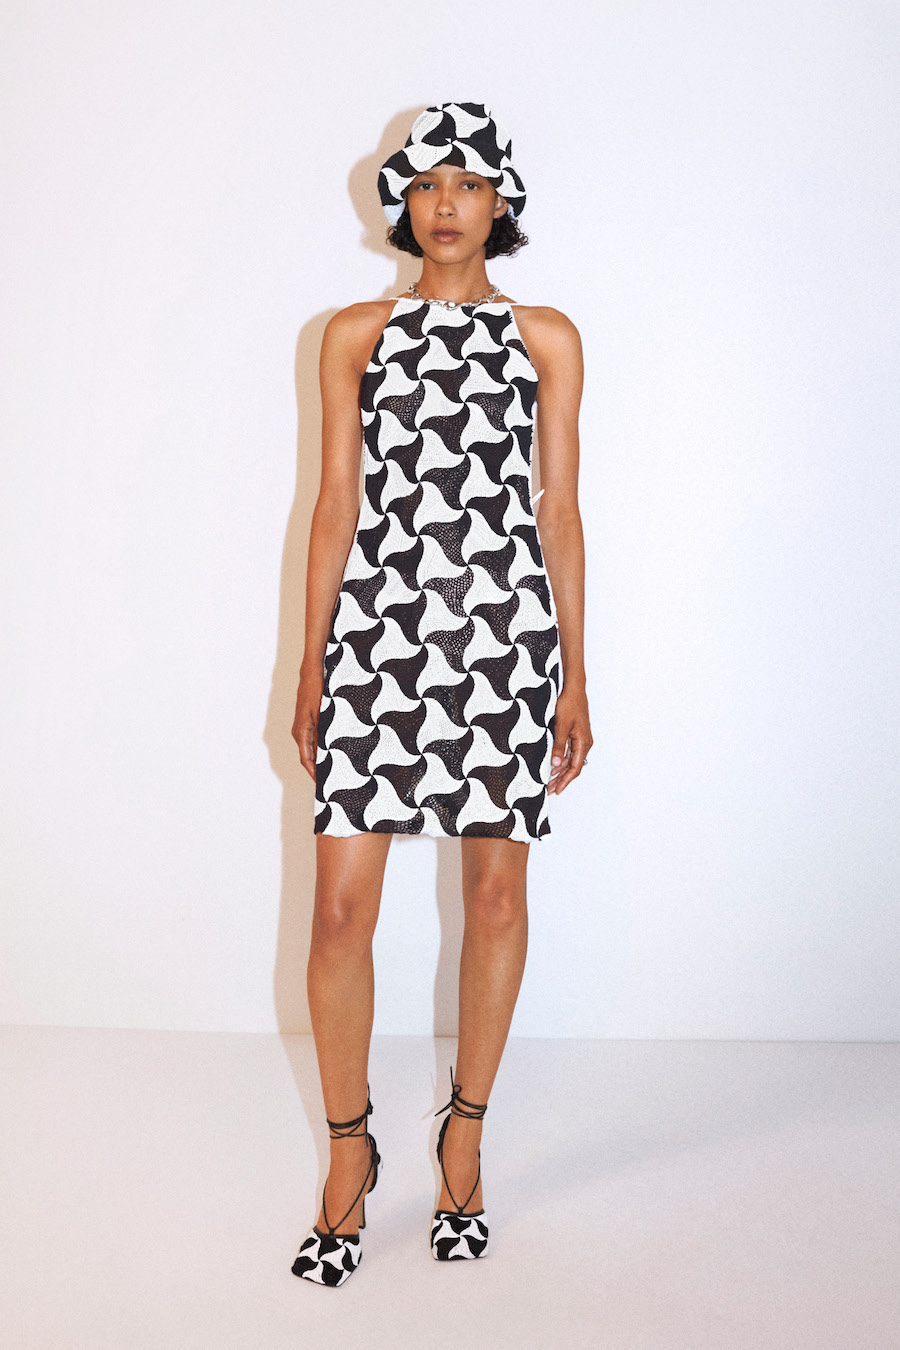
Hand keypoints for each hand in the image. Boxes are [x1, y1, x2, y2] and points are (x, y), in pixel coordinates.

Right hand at [292, 663, 324, 784]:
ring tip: (332, 772)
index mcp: (301, 732)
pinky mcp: (307, 724)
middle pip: (307, 758)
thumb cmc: (317, 691)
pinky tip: (330, 754)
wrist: (311, 674)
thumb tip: (328, 751)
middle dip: (317, 771)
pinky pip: (312, 742)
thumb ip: (324, 733)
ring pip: (310, 751)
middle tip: (330, 783)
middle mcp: (299, 733)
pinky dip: (320, 751)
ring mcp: (301, 728)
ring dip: (319, 762)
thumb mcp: (324, 713)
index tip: (322, 785)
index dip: (314, 773)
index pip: (306, 760)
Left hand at [547, 684, 591, 794]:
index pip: (574, 768)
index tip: (557, 790)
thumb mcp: (561, 726)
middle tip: (550, 790)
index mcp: (583, 743)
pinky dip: (561, 761)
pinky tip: (553, 766)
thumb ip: (558, 746)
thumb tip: (555, 765)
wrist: (574, 690)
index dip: (565, 781)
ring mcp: (580, 740)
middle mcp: (584, 744)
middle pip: (573, 767)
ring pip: (570, 761)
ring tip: (549, 781)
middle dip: (561, 780)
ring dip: (560, 771)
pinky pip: (569, 753)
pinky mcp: (576, 735)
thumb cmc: (569, 705)